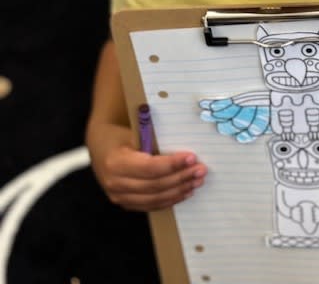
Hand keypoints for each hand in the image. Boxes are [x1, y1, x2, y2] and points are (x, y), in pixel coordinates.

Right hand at [87, 123, 207, 211]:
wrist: (100, 146)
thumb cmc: (120, 134)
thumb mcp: (132, 131)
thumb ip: (153, 140)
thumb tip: (182, 147)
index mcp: (116, 162)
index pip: (150, 168)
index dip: (172, 164)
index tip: (191, 157)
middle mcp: (115, 183)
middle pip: (155, 185)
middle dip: (181, 178)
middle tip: (200, 169)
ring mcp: (119, 197)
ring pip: (155, 198)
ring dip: (180, 190)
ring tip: (197, 180)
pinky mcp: (126, 203)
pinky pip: (152, 205)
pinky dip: (171, 199)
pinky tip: (185, 191)